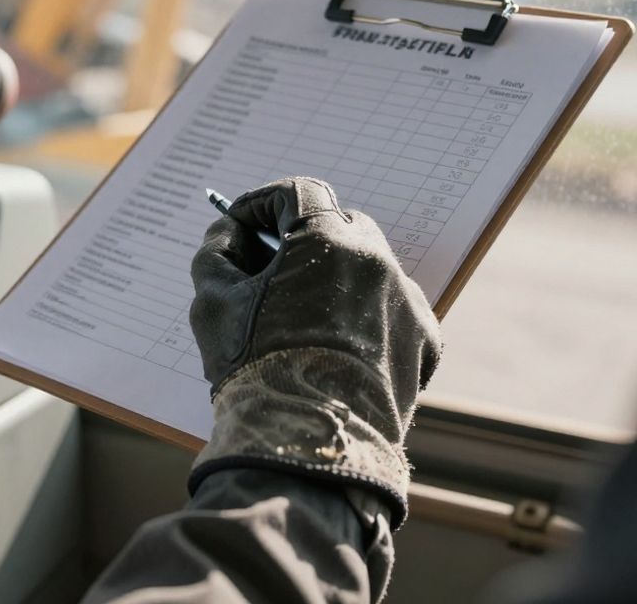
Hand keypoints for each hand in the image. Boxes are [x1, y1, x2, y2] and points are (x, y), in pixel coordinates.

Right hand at [187, 177, 441, 524]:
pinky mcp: (423, 343)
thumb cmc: (256, 370)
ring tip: (301, 316)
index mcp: (328, 239)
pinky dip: (365, 319)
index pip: (299, 192)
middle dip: (303, 239)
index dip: (263, 202)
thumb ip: (217, 253)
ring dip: (336, 279)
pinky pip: (392, 312)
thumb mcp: (213, 303)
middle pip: (339, 226)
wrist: (309, 445)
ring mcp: (407, 301)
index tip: (241, 223)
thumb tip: (230, 234)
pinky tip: (336, 348)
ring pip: (368, 270)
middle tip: (268, 268)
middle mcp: (378, 260)